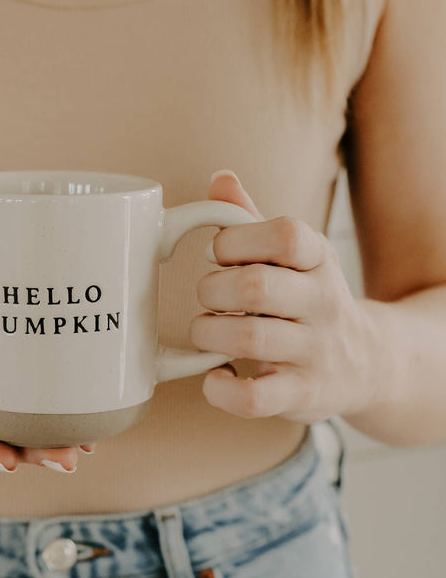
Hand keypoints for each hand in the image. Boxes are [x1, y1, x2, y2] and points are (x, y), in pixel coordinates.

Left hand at [189, 171, 380, 422]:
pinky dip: (219, 389)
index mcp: (318, 260)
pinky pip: (253, 398)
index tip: (220, 254)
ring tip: (208, 332)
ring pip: (248, 338)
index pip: (285, 234)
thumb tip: (220, 179)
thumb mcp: (294, 255)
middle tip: (209, 298)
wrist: (369, 363)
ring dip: (207, 333)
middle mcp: (322, 304)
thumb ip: (252, 219)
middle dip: (212, 290)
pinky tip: (216, 375)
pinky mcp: (302, 395)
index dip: (237, 241)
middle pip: (255, 286)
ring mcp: (315, 352)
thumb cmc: (309, 300)